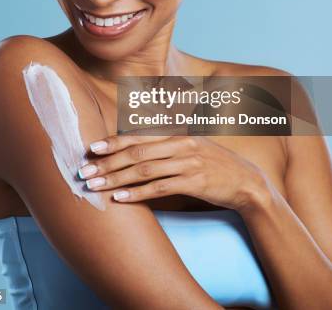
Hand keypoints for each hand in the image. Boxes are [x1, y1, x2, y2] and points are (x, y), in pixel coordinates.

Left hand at [77, 134, 268, 210]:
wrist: (246, 182)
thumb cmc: (213, 165)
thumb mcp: (191, 147)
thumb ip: (165, 146)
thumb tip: (134, 149)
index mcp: (177, 133)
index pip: (138, 136)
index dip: (113, 142)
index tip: (91, 148)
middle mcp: (180, 144)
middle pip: (136, 152)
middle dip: (107, 162)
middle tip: (84, 171)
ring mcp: (188, 162)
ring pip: (144, 170)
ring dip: (116, 178)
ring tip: (95, 187)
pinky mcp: (195, 181)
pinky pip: (160, 187)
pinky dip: (138, 193)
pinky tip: (120, 198)